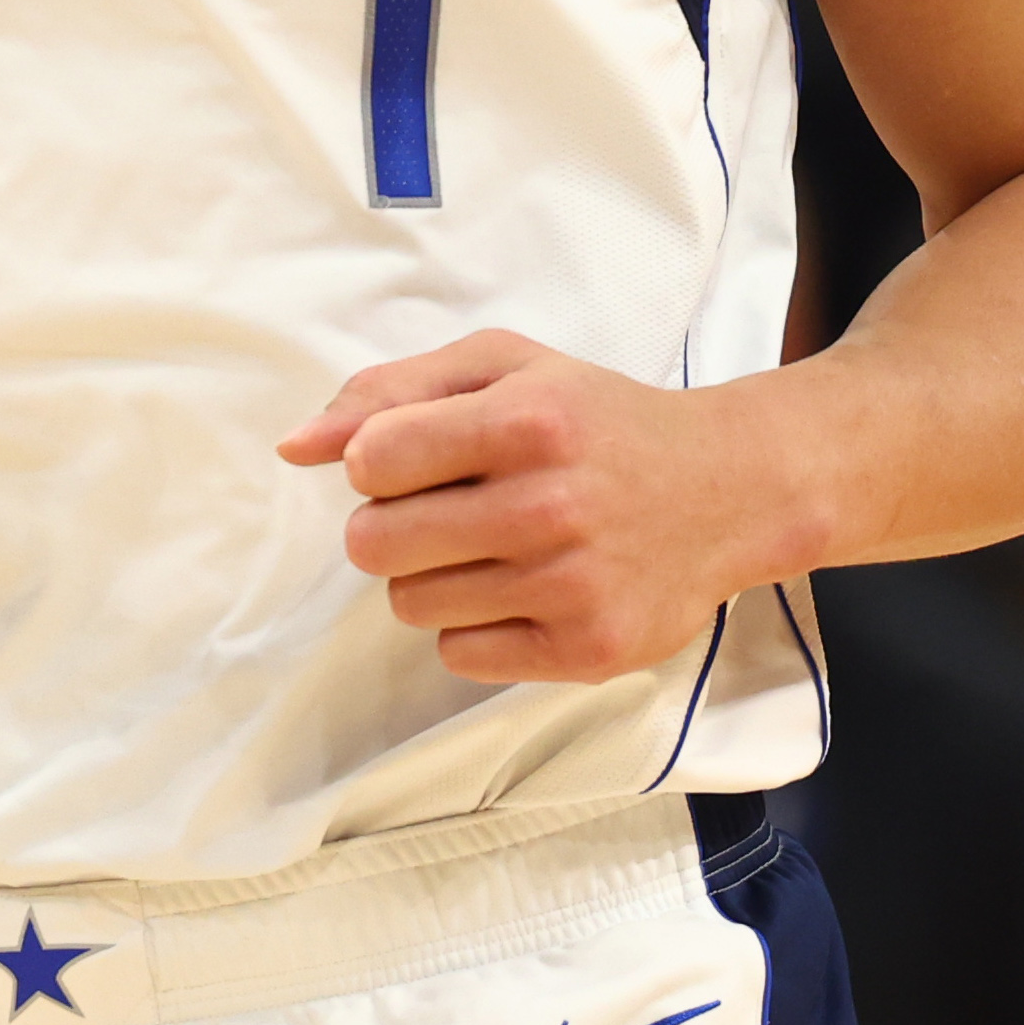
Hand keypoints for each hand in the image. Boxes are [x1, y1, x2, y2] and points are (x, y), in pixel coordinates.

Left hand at [277, 332, 807, 683]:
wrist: (729, 490)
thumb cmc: (598, 420)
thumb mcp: (506, 369)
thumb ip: (390, 391)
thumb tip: (293, 447)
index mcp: (527, 420)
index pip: (371, 459)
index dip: (376, 463)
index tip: (418, 460)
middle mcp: (550, 504)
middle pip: (374, 544)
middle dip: (392, 526)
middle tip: (447, 511)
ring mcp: (571, 585)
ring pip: (411, 604)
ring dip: (433, 577)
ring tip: (493, 548)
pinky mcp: (587, 652)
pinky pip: (460, 655)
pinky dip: (475, 627)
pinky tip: (524, 590)